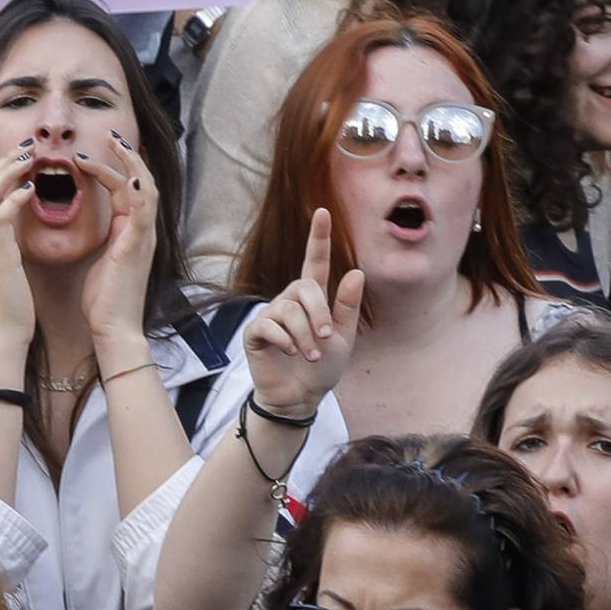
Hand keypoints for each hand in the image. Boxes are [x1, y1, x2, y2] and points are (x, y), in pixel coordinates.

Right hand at [0, 143, 38, 354]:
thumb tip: (18, 226)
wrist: (2, 337)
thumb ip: (8, 244)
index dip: (3, 170)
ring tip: (29, 156)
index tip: (23, 155)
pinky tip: (29, 189)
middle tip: (28, 145)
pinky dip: (13, 199)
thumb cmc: (10, 307)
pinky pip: (0, 217)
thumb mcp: (7, 268)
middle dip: (5, 161)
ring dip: (9, 171)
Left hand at [75, 132, 158, 352]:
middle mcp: (142, 231)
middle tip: (112, 134)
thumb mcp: (101, 259)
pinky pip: (143, 213)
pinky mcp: (136, 248)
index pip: (127, 189)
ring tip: (116, 144)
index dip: (112, 168)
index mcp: (132, 231)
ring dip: (131, 165)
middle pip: (143, 181)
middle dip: (129, 156)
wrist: (113, 328)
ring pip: (146, 190)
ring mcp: (143, 238)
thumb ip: (103, 237)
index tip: (92, 152)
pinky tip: (128, 176)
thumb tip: (92, 221)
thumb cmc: (104, 299)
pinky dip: (138, 193)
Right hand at [244, 208, 361, 419]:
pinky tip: (289, 353)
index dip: (318, 237)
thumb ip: (347, 306)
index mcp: (312, 299)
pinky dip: (285, 341)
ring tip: (310, 355)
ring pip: (289, 311)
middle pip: (304, 288)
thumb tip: (355, 271)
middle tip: (325, 339)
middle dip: (319, 313)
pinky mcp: (255, 332)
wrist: (300, 398)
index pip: (314, 262)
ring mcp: (270, 315)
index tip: (323, 211)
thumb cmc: (322, 367)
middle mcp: (289, 300)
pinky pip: (269, 326)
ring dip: (305, 336)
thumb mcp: (343, 338)